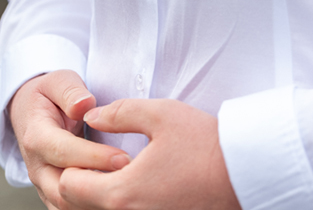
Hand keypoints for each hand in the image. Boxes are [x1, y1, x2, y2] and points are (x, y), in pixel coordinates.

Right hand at [8, 70, 129, 209]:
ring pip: (66, 206)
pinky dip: (93, 205)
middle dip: (99, 186)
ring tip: (129, 188)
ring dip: (97, 201)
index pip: (64, 153)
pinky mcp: (54, 195)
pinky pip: (72, 209)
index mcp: (36, 137)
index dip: (94, 157)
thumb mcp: (58, 81)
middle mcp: (37, 168)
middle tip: (133, 176)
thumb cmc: (49, 94)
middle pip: (63, 188)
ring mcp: (44, 185)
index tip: (124, 158)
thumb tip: (85, 105)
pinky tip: (118, 197)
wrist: (30, 112)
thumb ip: (70, 92)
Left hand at [57, 98, 241, 209]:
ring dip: (98, 196)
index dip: (70, 164)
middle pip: (79, 208)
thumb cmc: (204, 144)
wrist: (244, 174)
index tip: (82, 146)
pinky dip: (120, 203)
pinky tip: (134, 185)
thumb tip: (92, 116)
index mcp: (121, 193)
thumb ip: (119, 113)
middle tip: (89, 158)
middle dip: (79, 182)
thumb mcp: (161, 114)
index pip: (68, 187)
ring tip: (109, 171)